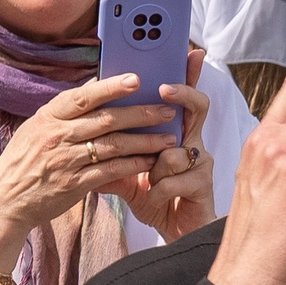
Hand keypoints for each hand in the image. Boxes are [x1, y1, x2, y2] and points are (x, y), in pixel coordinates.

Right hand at [0, 70, 190, 245]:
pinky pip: (110, 171)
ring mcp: (66, 160)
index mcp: (48, 117)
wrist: (6, 199)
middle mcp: (57, 136)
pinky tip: (150, 161)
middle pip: (106, 120)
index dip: (110, 87)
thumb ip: (65, 113)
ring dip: (144, 141)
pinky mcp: (74, 184)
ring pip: (114, 146)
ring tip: (168, 138)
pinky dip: (132, 165)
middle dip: (141, 114)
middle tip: (167, 110)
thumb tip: (97, 89)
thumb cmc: (25, 160)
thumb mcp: (37, 128)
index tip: (136, 79)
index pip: (83, 97)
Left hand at [117, 47, 214, 241]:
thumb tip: (82, 134)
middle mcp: (192, 142)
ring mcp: (201, 163)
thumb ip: (111, 152)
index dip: (188, 73)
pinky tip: (154, 196)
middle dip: (183, 94)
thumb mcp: (127, 172)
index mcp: (175, 133)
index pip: (181, 96)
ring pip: (181, 149)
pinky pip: (176, 179)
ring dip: (159, 164)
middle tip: (164, 89)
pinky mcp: (203, 186)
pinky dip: (159, 189)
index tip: (188, 51)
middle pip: (198, 107)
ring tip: (149, 179)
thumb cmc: (155, 197)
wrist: (175, 233)